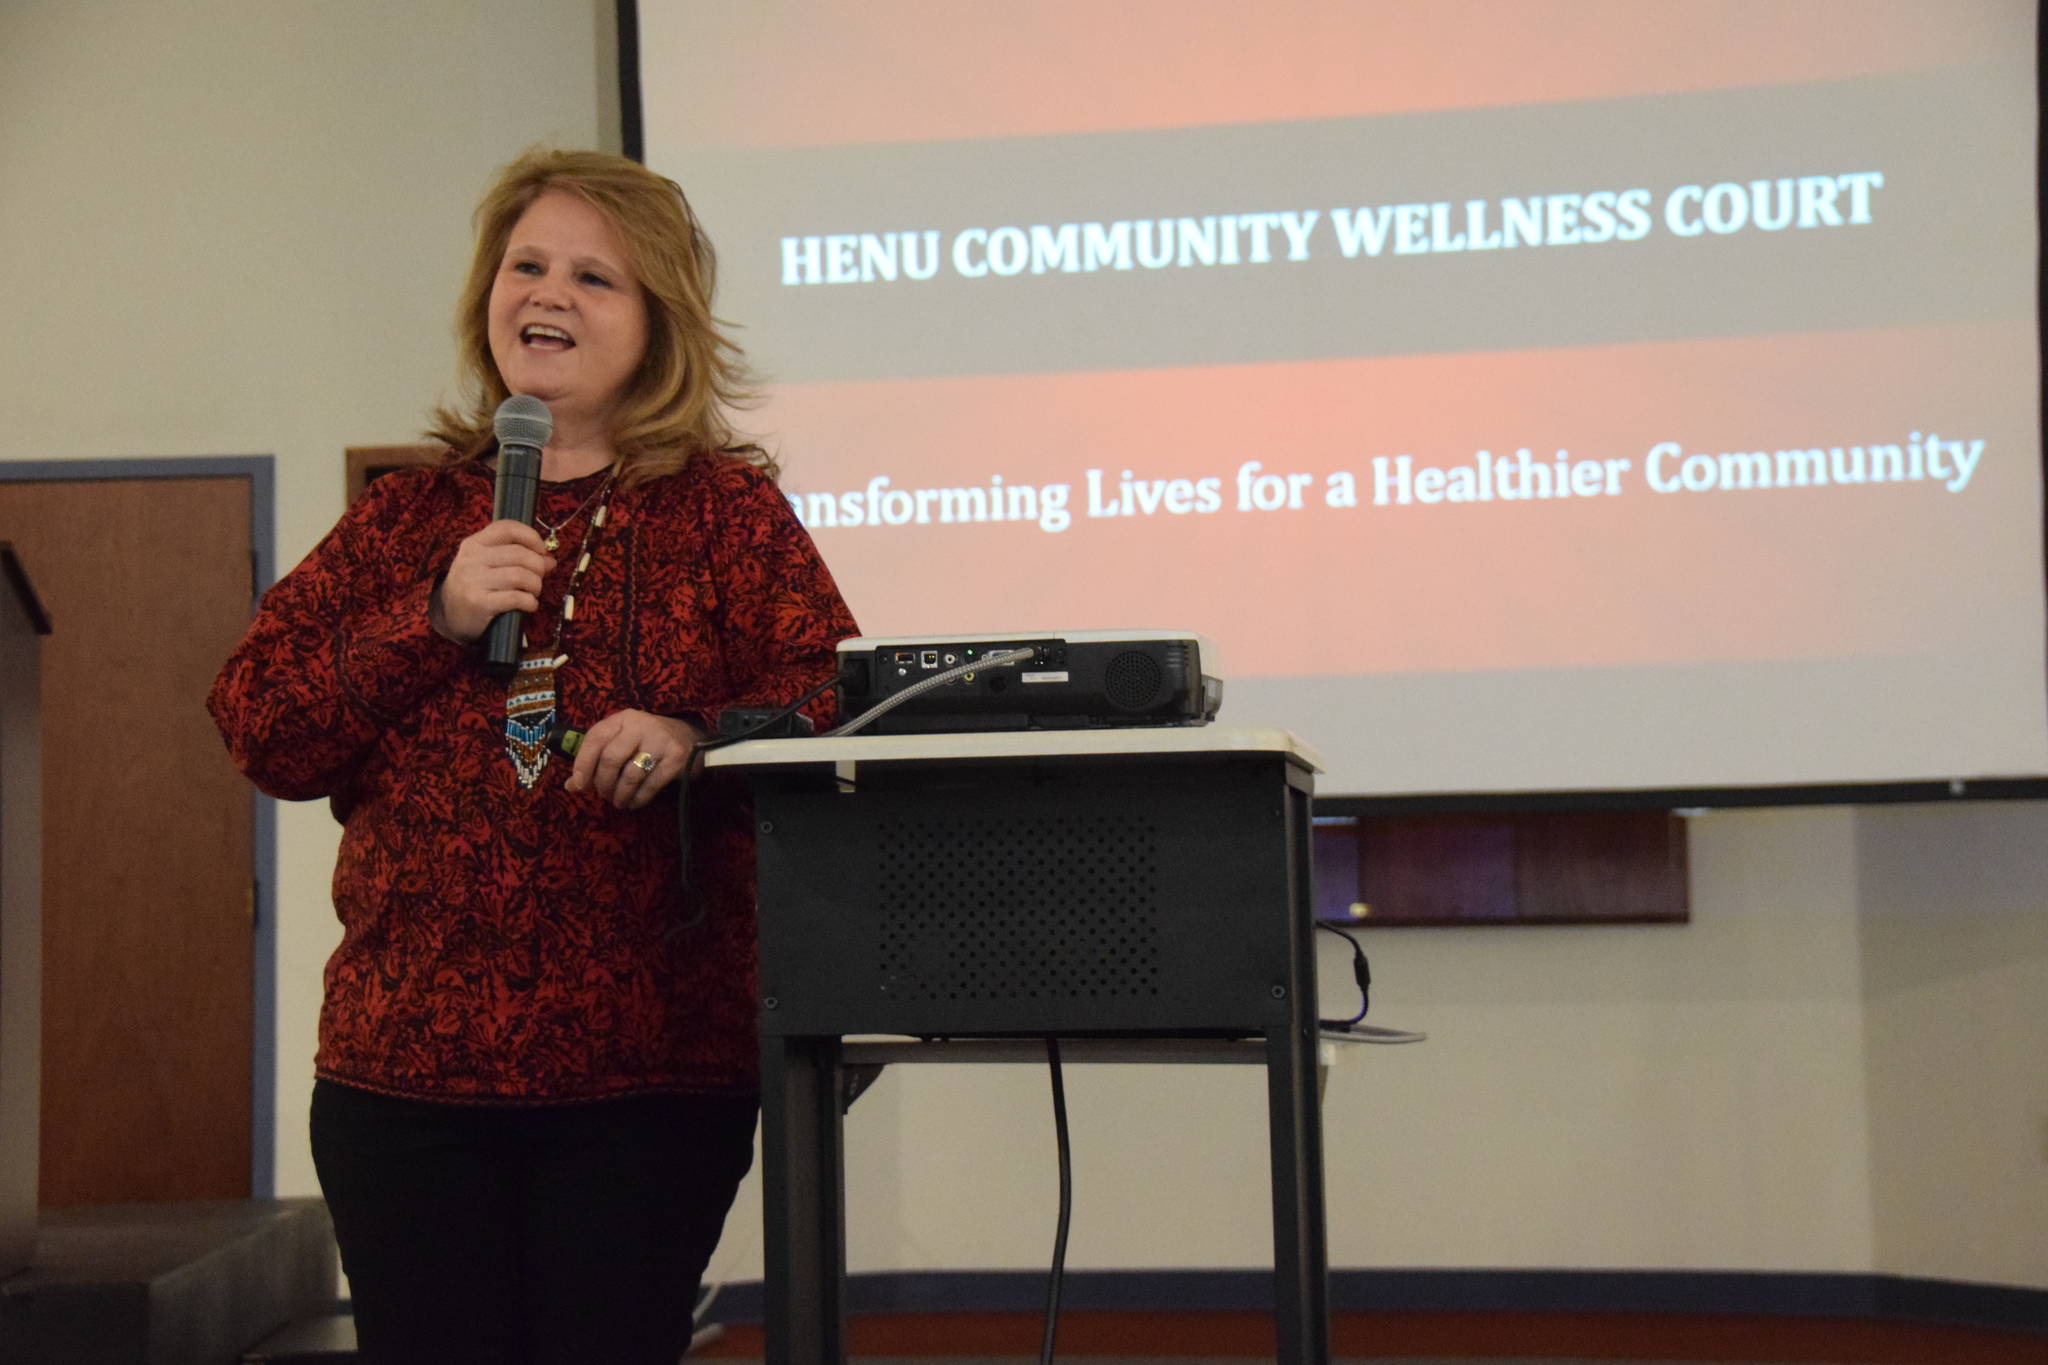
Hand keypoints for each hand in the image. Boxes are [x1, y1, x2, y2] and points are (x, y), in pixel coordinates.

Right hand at [429, 520, 555, 644]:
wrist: (450, 616)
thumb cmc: (477, 588)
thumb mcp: (490, 567)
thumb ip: (518, 559)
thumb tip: (550, 560)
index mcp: (474, 544)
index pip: (506, 528)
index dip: (531, 536)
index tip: (541, 550)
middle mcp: (471, 559)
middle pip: (519, 554)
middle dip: (538, 567)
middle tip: (539, 578)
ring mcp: (473, 581)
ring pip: (520, 575)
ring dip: (535, 585)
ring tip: (533, 592)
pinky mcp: (478, 602)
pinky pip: (516, 597)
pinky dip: (530, 602)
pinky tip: (529, 605)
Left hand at [564, 710, 705, 808]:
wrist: (690, 738)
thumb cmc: (647, 742)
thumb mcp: (621, 743)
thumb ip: (595, 761)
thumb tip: (570, 786)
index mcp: (622, 719)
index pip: (595, 738)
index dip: (583, 763)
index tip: (580, 785)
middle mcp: (641, 725)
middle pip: (611, 758)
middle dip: (603, 783)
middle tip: (604, 795)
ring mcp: (661, 740)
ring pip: (630, 774)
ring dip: (620, 794)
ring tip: (619, 801)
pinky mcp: (676, 757)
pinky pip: (651, 784)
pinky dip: (638, 798)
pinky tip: (634, 802)